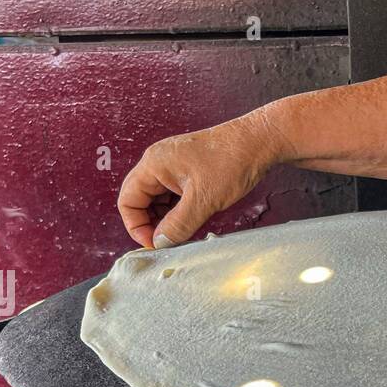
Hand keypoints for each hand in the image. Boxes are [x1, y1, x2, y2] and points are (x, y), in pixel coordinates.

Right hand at [117, 112, 285, 248]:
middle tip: (170, 241)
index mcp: (153, 164)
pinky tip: (192, 221)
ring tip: (184, 232)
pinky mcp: (187, 172)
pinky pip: (173, 197)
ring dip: (166, 220)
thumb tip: (161, 243)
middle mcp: (158, 163)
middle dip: (151, 224)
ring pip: (158, 201)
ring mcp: (173, 167)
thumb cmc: (231, 161)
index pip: (128, 201)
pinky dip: (178, 212)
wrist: (258, 142)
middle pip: (140, 201)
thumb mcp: (203, 200)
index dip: (136, 227)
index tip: (154, 244)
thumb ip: (178, 225)